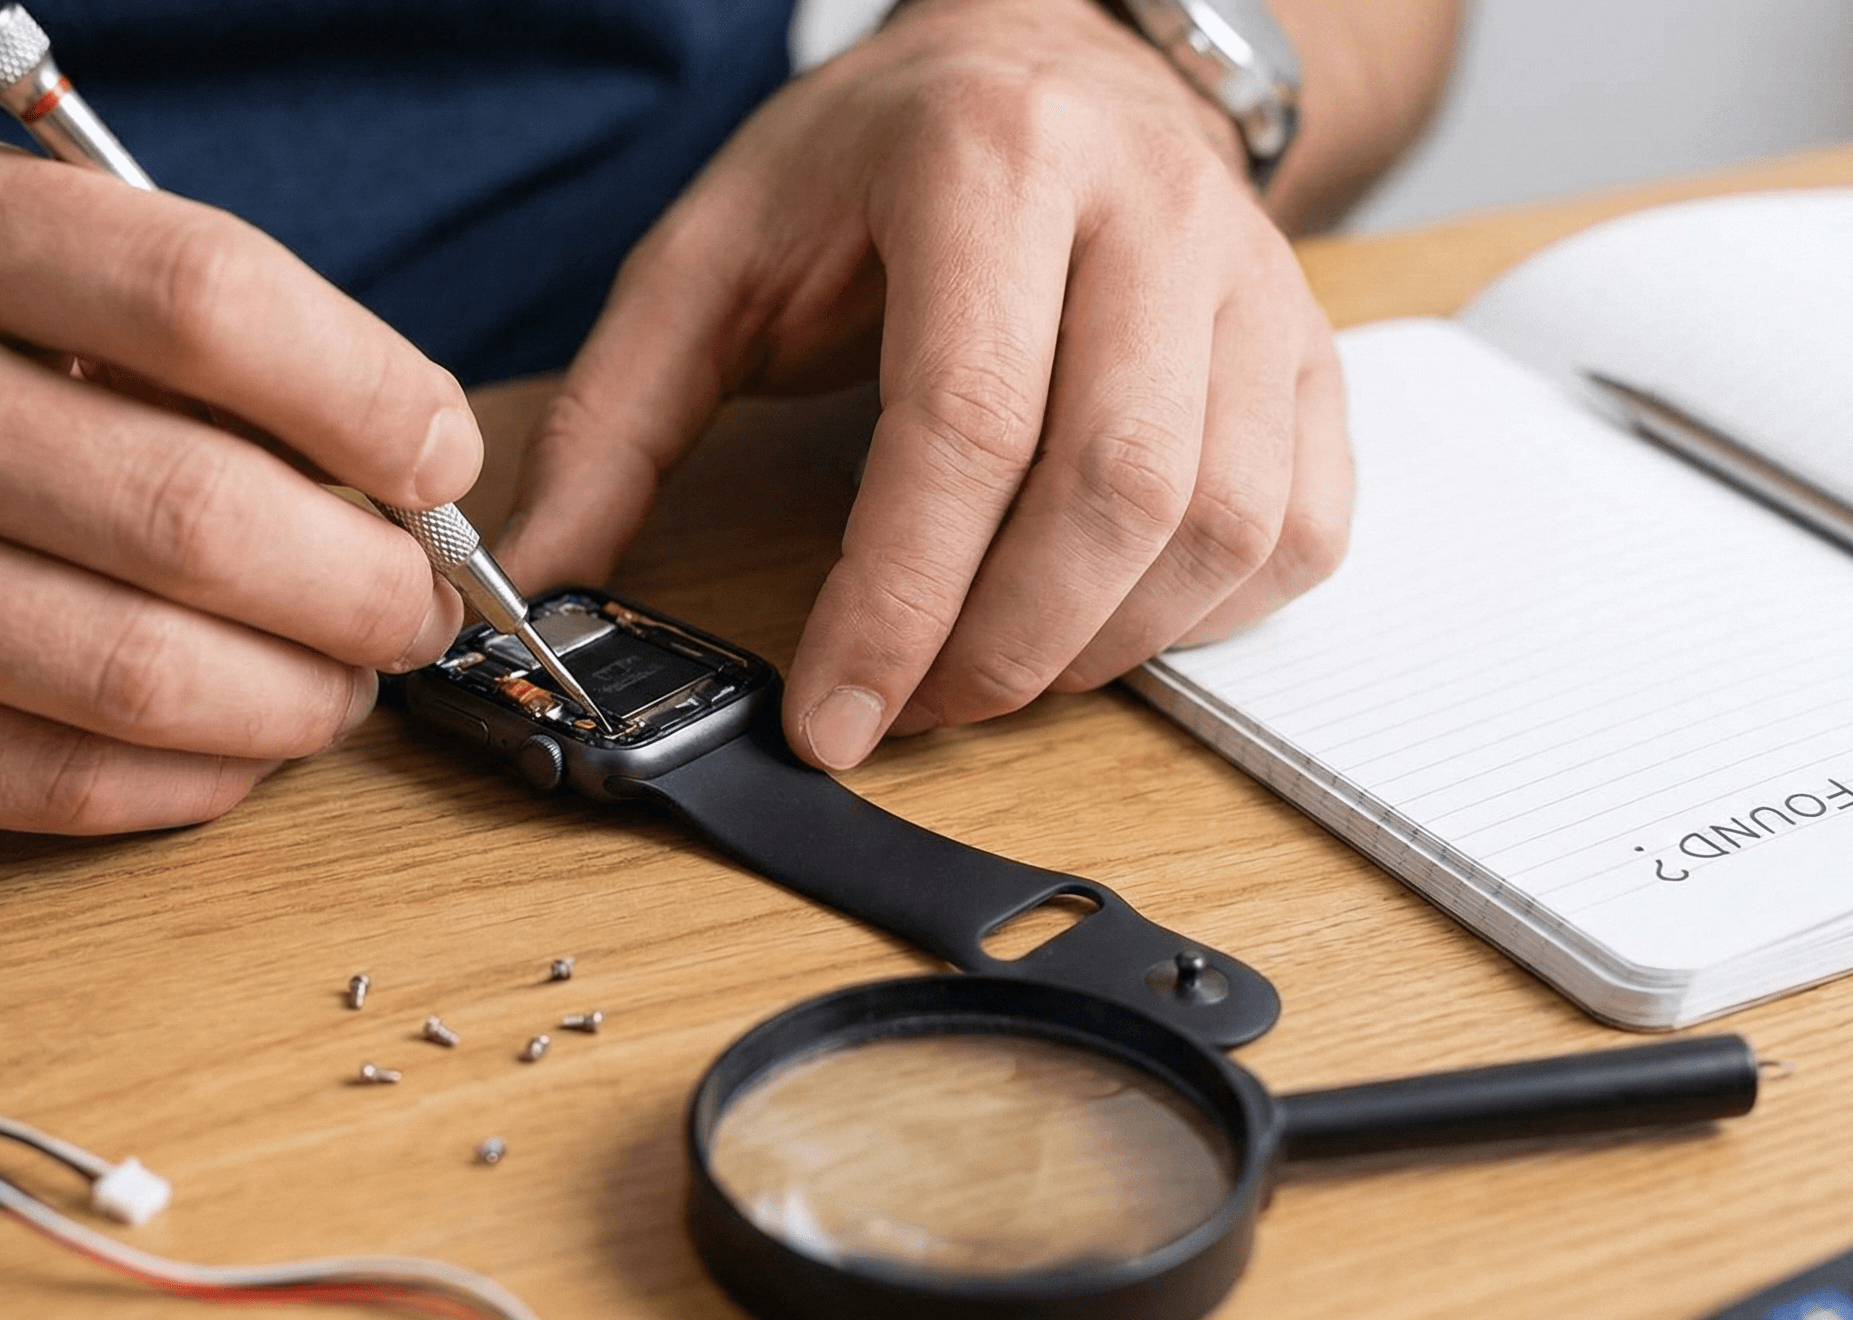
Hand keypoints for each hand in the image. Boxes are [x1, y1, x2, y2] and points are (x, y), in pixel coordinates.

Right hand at [0, 126, 473, 828]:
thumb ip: (139, 302)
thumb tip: (383, 458)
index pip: (201, 301)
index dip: (369, 394)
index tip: (438, 456)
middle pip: (193, 514)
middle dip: (366, 582)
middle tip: (416, 601)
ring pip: (137, 674)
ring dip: (301, 699)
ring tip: (342, 680)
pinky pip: (54, 786)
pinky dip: (193, 781)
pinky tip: (236, 746)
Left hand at [501, 0, 1351, 769]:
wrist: (1049, 55)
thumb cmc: (875, 164)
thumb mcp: (714, 250)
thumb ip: (622, 414)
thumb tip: (542, 574)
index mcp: (988, 164)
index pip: (966, 423)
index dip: (896, 602)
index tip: (832, 720)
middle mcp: (1150, 210)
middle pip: (1117, 488)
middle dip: (1002, 647)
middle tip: (911, 710)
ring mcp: (1253, 281)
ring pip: (1223, 525)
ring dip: (1100, 648)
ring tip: (990, 669)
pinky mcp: (1310, 350)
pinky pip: (1299, 527)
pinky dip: (1202, 618)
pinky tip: (1100, 619)